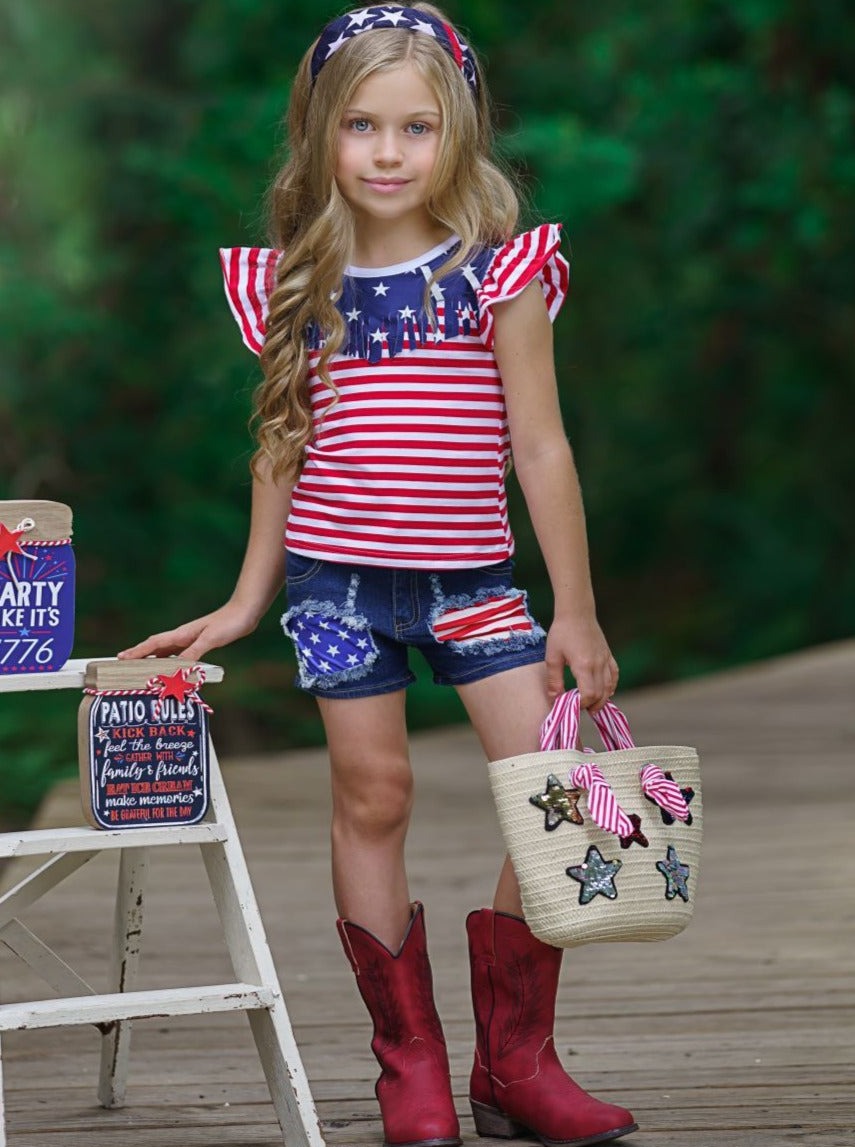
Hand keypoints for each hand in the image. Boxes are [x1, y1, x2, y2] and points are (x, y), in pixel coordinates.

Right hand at [117, 601, 259, 662]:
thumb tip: (178, 668)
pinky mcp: (200, 642)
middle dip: (139, 655)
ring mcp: (191, 639)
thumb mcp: (210, 639)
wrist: (244, 612)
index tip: (121, 657)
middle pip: (155, 648)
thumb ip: (194, 652)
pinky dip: (171, 662)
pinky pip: (179, 654)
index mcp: (181, 634)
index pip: (153, 644)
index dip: (137, 651)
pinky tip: (171, 667)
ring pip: (166, 651)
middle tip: (123, 664)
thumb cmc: (228, 623)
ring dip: (153, 659)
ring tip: (142, 669)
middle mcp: (183, 636)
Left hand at [545, 614, 618, 711]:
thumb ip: (554, 680)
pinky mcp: (608, 654)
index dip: (581, 704)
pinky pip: (614, 675)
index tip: (572, 705)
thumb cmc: (561, 632)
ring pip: (610, 686)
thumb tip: (554, 699)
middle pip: (601, 694)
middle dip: (591, 705)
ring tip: (592, 705)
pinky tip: (606, 691)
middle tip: (581, 709)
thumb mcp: (552, 657)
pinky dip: (611, 686)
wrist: (577, 612)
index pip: (589, 694)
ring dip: (602, 698)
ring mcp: (606, 659)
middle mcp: (598, 664)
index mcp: (584, 665)